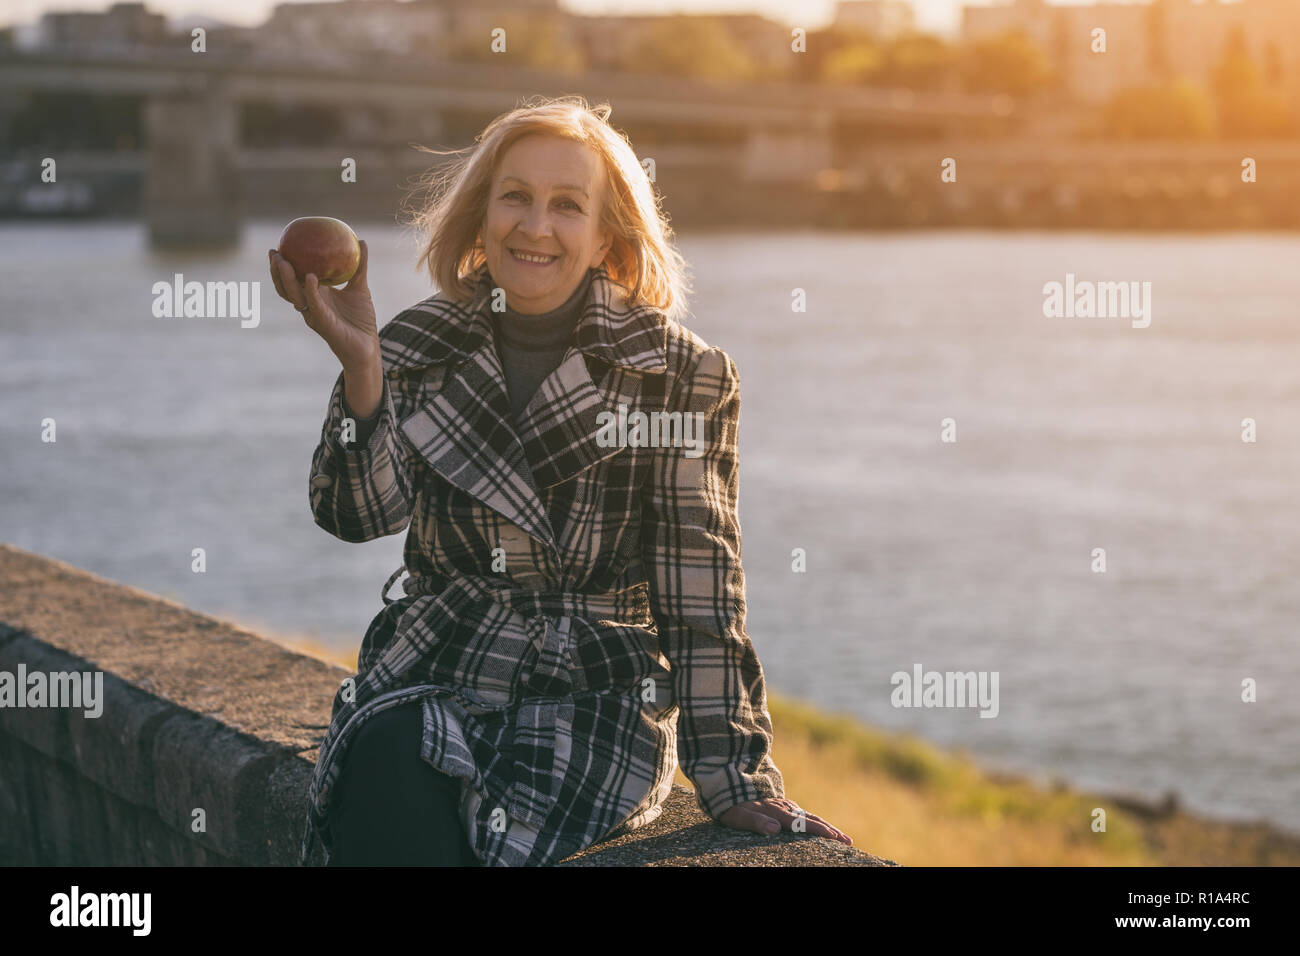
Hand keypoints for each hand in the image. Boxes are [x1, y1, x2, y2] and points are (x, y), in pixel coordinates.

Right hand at [269, 240, 378, 370]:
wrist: (368, 345)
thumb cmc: (361, 319)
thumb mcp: (360, 287)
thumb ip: (360, 265)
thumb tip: (362, 241)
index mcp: (314, 296)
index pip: (292, 279)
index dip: (282, 266)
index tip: (278, 247)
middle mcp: (310, 305)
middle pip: (286, 288)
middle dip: (276, 271)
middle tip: (274, 254)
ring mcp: (314, 314)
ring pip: (294, 296)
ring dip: (286, 279)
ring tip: (282, 262)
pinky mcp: (323, 323)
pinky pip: (315, 305)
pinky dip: (311, 291)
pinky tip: (311, 277)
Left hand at [718, 797, 851, 845]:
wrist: (724, 778)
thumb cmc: (728, 803)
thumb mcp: (736, 814)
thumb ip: (755, 821)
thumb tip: (775, 829)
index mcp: (775, 812)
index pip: (801, 824)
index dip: (819, 831)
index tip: (836, 838)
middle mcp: (782, 807)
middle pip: (810, 820)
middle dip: (830, 830)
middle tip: (848, 841)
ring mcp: (782, 804)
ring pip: (807, 816)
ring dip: (824, 826)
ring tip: (839, 836)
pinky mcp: (779, 803)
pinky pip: (800, 813)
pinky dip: (813, 820)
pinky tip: (817, 825)